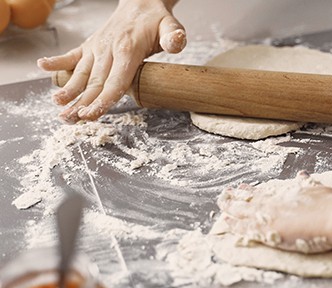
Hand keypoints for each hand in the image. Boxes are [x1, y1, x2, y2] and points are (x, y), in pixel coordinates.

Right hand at [37, 0, 185, 122]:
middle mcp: (109, 50)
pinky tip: (43, 68)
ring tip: (58, 106)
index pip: (116, 81)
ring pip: (81, 73)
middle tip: (72, 119)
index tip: (92, 114)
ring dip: (69, 90)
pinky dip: (57, 61)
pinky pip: (72, 55)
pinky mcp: (90, 46)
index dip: (104, 99)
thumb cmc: (156, 21)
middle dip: (83, 102)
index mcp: (128, 49)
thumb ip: (174, 37)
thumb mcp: (171, 27)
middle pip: (95, 82)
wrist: (140, 3)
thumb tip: (177, 42)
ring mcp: (97, 48)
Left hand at [218, 171, 331, 253]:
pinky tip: (226, 222)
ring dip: (230, 208)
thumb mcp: (318, 188)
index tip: (241, 187)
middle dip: (235, 198)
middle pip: (248, 201)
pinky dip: (234, 225)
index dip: (250, 191)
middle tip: (223, 194)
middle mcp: (274, 205)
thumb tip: (301, 175)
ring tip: (220, 204)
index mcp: (284, 196)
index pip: (262, 193)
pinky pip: (245, 228)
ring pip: (242, 212)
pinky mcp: (268, 232)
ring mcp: (269, 218)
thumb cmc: (329, 205)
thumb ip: (307, 183)